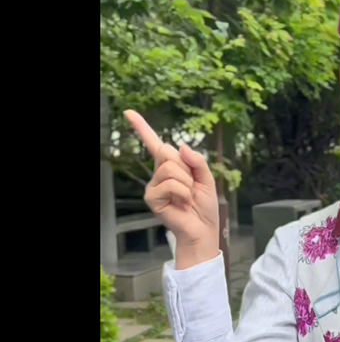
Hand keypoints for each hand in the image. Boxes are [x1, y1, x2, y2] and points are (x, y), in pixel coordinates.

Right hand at [124, 110, 219, 267]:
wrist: (203, 228)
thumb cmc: (204, 205)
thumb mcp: (207, 178)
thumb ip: (197, 161)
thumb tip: (182, 146)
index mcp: (172, 166)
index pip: (155, 144)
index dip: (142, 127)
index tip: (129, 112)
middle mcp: (159, 174)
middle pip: (168, 152)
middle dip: (187, 168)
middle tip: (191, 186)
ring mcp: (154, 186)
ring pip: (171, 168)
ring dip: (187, 182)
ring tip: (188, 197)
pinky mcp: (152, 198)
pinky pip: (170, 184)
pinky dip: (183, 192)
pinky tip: (183, 204)